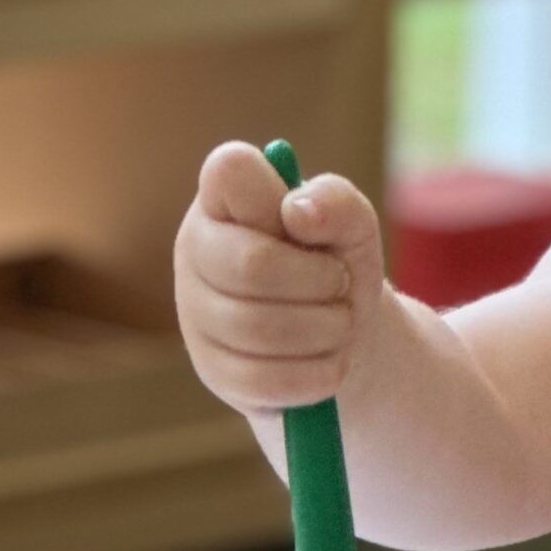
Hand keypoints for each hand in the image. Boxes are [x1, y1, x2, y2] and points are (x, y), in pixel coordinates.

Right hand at [172, 141, 389, 415]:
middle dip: (321, 282)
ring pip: (260, 329)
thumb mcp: (354, 227)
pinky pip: (265, 380)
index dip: (272, 196)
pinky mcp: (212, 371)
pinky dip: (316, 374)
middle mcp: (196, 250)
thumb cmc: (337, 263)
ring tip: (339, 323)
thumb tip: (298, 211)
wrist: (343, 335)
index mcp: (225, 198)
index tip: (305, 222)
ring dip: (327, 330)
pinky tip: (328, 361)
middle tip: (341, 285)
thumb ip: (336, 203)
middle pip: (252, 266)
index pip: (228, 171)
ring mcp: (196, 314)